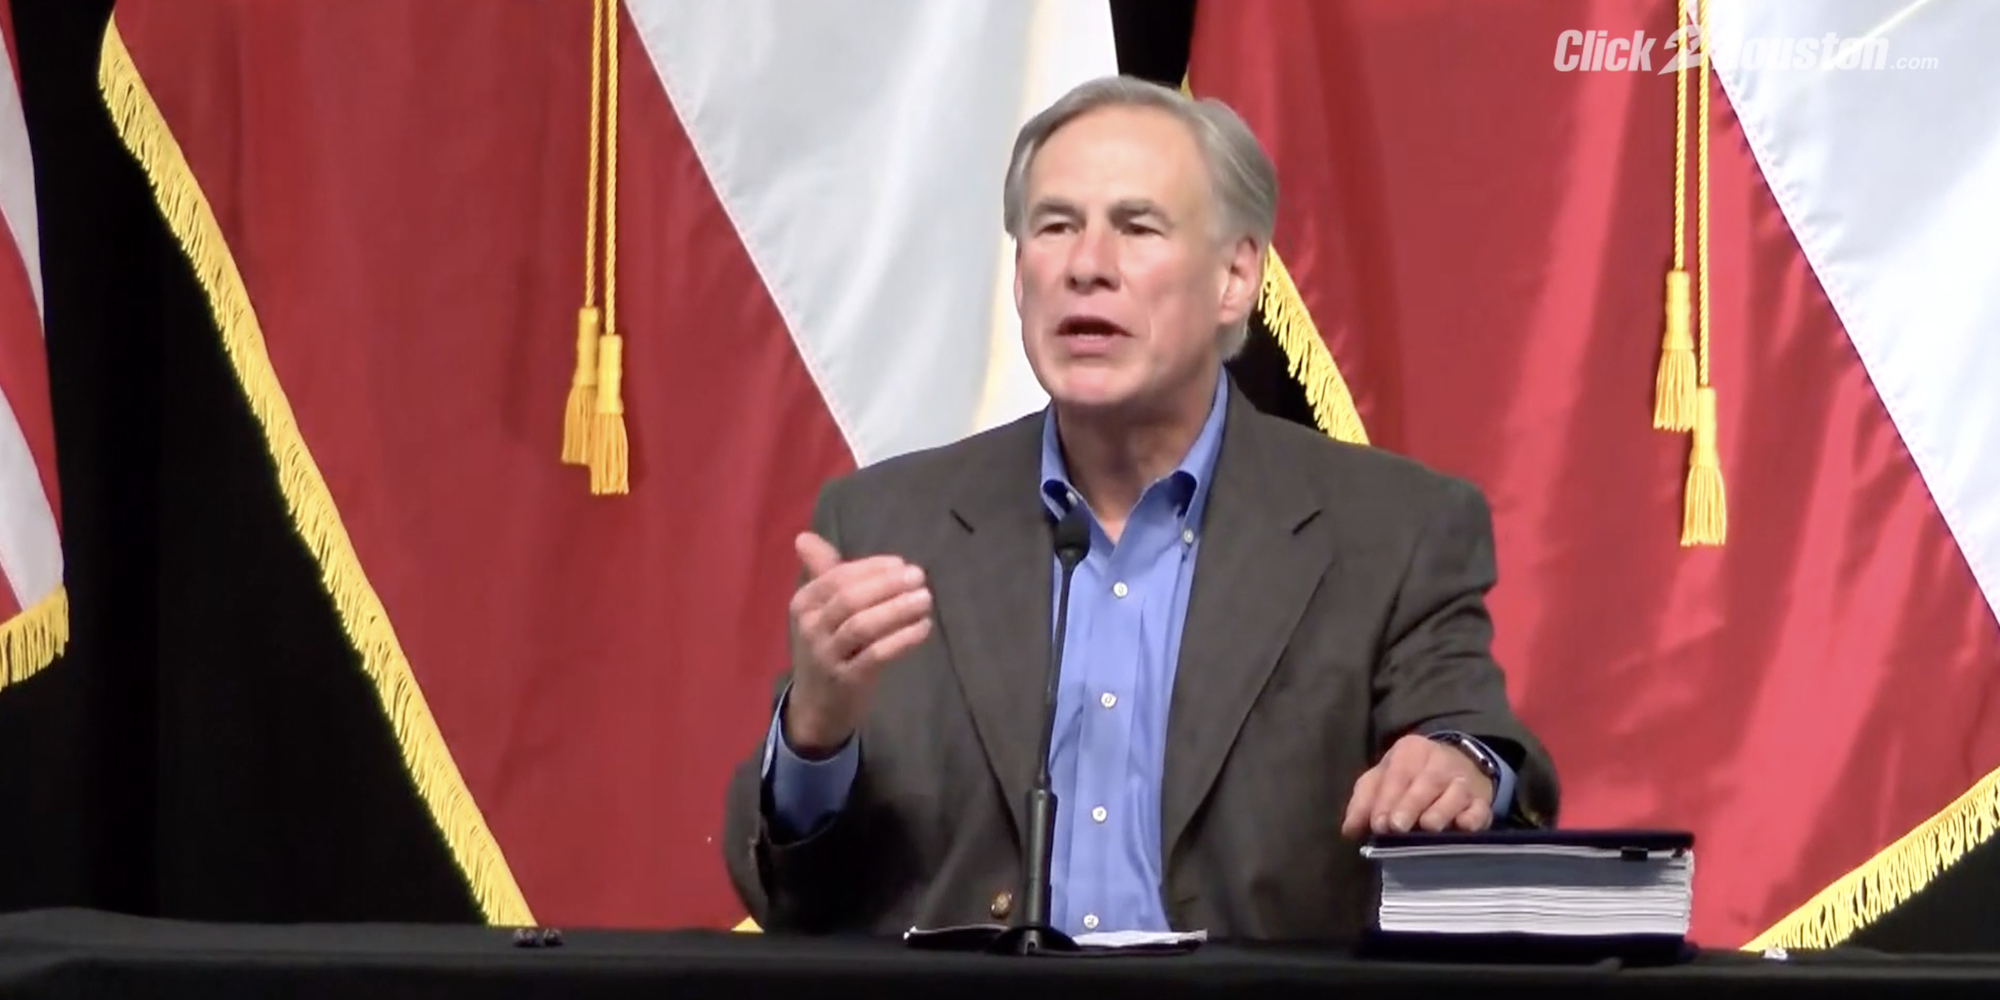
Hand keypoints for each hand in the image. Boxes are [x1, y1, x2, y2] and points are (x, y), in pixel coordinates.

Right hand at [783, 532, 933, 754]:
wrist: (816, 706)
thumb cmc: (826, 648)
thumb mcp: (819, 611)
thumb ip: (822, 573)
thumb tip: (805, 536)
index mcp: (803, 603)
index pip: (838, 577)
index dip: (872, 568)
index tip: (902, 564)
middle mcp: (810, 628)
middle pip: (851, 599)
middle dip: (888, 585)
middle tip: (920, 577)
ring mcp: (827, 656)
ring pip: (864, 625)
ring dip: (898, 609)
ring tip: (926, 599)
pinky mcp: (847, 680)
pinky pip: (876, 655)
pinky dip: (902, 639)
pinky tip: (923, 628)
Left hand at [1340, 734, 1493, 837]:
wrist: (1458, 767)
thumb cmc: (1410, 777)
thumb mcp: (1382, 780)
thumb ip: (1363, 802)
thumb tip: (1349, 830)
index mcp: (1411, 751)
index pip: (1398, 774)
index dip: (1386, 799)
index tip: (1378, 824)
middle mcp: (1440, 762)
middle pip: (1426, 782)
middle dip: (1410, 806)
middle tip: (1397, 827)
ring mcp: (1464, 782)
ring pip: (1454, 794)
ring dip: (1441, 812)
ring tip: (1428, 827)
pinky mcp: (1482, 802)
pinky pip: (1480, 810)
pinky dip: (1473, 819)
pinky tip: (1463, 827)